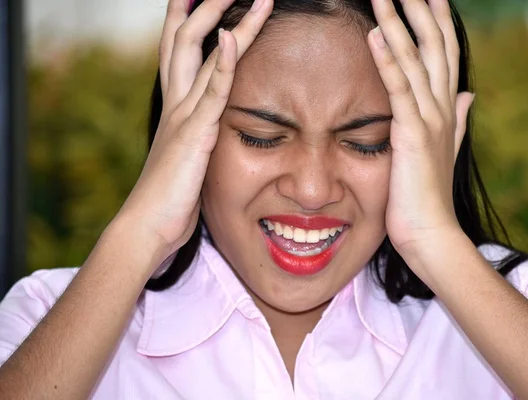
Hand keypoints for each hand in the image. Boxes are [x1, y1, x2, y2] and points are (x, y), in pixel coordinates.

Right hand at [115, 0, 272, 263]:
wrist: (148, 227)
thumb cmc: (169, 198)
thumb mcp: (187, 158)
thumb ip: (197, 137)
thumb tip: (210, 131)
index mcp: (174, 107)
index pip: (177, 49)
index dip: (187, 17)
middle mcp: (175, 102)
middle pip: (185, 38)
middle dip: (206, 4)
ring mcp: (183, 115)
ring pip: (203, 54)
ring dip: (227, 18)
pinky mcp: (194, 135)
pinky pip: (212, 92)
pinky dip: (225, 63)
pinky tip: (234, 36)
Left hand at [367, 0, 474, 256]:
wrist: (431, 233)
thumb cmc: (428, 195)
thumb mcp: (443, 149)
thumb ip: (455, 119)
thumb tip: (467, 95)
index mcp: (445, 108)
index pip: (444, 53)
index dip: (438, 21)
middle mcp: (441, 106)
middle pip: (434, 44)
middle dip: (421, 9)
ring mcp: (428, 118)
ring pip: (416, 59)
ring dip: (399, 22)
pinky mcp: (411, 134)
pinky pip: (398, 90)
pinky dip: (389, 60)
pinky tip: (376, 34)